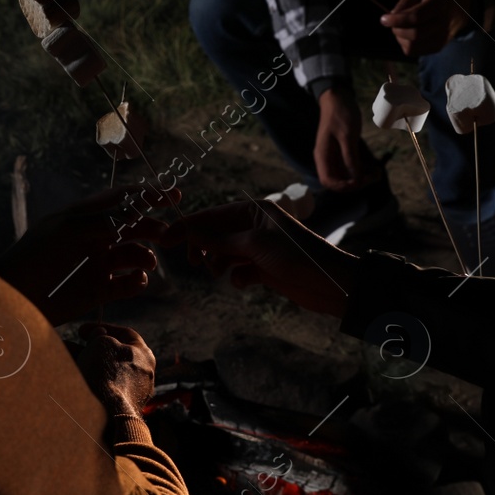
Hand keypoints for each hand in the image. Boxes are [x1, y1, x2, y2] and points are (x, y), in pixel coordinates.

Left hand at [0, 186, 178, 324]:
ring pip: (134, 256)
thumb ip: (103, 219)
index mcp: (85, 217)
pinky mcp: (98, 291)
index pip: (122, 200)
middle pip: (134, 227)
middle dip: (152, 227)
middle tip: (167, 234)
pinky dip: (137, 281)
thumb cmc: (34, 257)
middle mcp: (94, 238)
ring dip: (146, 256)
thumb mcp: (68, 230)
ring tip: (147, 263)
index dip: (148, 195)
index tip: (172, 193)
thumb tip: (135, 211)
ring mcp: (97, 265)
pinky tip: (137, 280)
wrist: (13, 298)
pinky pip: (127, 283)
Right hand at [75, 323, 156, 416]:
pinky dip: (84, 382)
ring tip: (62, 360)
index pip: (125, 334)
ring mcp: (130, 396)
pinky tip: (67, 378)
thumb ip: (100, 335)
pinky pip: (98, 391)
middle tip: (69, 346)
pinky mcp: (117, 411)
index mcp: (144, 356)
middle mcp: (141, 376)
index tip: (81, 331)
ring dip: (82, 365)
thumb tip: (99, 335)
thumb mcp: (101, 342)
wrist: (105, 414)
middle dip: (88, 349)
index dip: (102, 328)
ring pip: (102, 374)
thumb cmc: (107, 373)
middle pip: (111, 356)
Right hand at [160, 198, 355, 316]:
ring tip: (218, 272)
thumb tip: (188, 232)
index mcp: (254, 210)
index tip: (164, 239)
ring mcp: (260, 248)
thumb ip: (219, 240)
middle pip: (215, 234)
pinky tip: (243, 283)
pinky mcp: (265, 268)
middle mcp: (255, 226)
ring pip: (225, 253)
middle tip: (193, 262)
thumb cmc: (296, 256)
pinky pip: (239, 270)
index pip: (212, 215)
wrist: (330, 284)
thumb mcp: (254, 245)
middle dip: (202, 246)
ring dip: (218, 263)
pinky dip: (237, 277)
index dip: (187, 226)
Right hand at [316, 86, 379, 190]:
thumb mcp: (347, 135)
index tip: (359, 181)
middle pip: (339, 180)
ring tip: (378, 173)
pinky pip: (354, 165)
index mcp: (323, 155)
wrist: (338, 96)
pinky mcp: (345, 151)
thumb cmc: (340, 114)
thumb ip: (350, 157)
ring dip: (362, 176)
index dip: (343, 186)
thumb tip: (356, 178)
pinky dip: (364, 168)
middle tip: (373, 177)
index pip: (328, 181)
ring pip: (348, 174)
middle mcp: (328, 158)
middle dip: (356, 182)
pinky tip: (376, 167)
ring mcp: (336, 155)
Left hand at [380, 0, 473, 56]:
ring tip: (402, 27)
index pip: (416, 17)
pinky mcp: (437, 48)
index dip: (397, 20)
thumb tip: (392, 16)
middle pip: (414, 34)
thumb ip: (404, 1)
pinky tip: (408, 34)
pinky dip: (405, 43)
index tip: (384, 19)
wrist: (457, 9)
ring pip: (412, 46)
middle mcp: (443, 23)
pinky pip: (413, 51)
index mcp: (438, 4)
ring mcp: (441, 38)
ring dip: (400, 38)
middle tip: (392, 22)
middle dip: (397, 29)